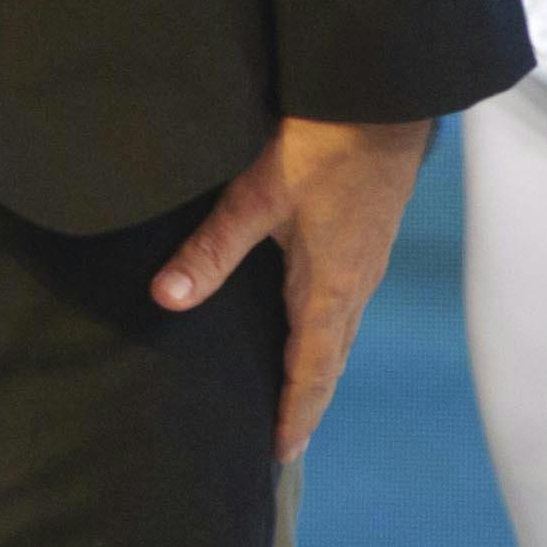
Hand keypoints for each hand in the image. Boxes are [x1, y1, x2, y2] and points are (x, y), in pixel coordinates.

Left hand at [151, 111, 428, 458]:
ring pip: (337, 328)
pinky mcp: (361, 235)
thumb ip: (211, 248)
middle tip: (286, 442)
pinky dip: (322, 327)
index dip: (296, 411)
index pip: (313, 367)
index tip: (282, 453)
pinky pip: (340, 299)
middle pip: (330, 357)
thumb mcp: (257, 195)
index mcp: (332, 285)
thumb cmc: (324, 143)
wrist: (379, 94)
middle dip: (307, 399)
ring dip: (317, 365)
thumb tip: (168, 299)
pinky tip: (304, 322)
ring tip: (294, 394)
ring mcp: (363, 258)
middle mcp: (354, 281)